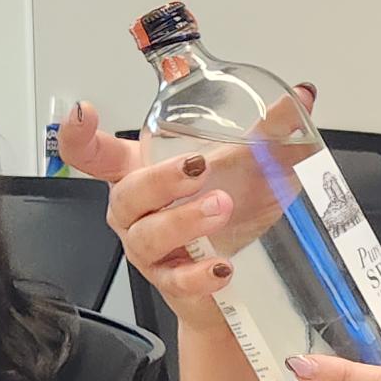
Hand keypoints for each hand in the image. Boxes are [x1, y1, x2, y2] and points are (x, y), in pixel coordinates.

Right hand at [62, 85, 316, 328]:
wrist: (241, 280)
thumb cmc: (234, 213)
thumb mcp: (253, 166)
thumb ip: (271, 131)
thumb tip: (301, 96)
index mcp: (143, 173)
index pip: (95, 153)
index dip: (79, 134)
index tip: (84, 112)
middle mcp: (138, 212)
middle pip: (127, 193)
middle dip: (161, 178)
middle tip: (197, 167)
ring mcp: (151, 249)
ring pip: (148, 236)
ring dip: (183, 220)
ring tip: (220, 207)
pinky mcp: (172, 283)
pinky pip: (176, 280)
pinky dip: (198, 274)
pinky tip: (222, 267)